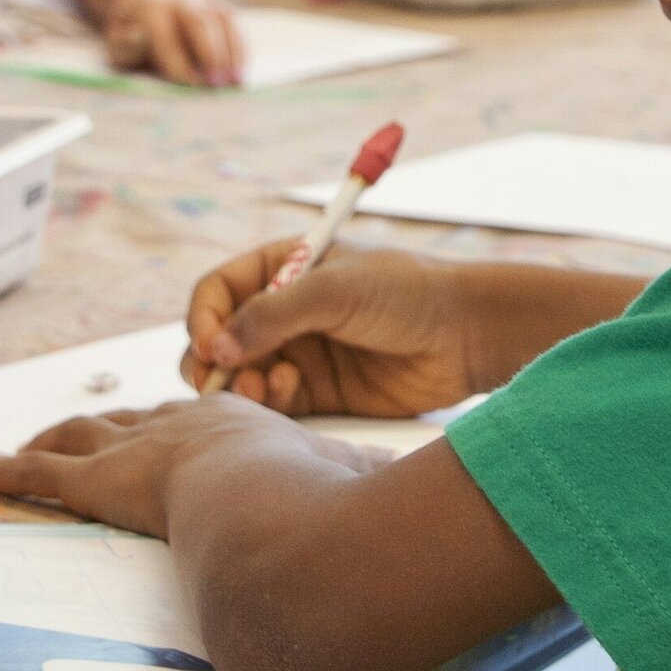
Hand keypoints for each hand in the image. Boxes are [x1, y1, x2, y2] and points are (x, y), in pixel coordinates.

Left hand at [0, 396, 388, 536]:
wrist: (289, 508)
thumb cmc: (329, 506)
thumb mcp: (350, 494)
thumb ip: (363, 495)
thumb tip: (404, 514)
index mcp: (241, 429)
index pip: (194, 420)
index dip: (171, 423)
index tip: (159, 429)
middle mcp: (187, 426)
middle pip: (132, 417)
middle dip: (101, 423)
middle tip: (74, 428)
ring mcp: (144, 449)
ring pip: (80, 438)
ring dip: (46, 444)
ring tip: (14, 454)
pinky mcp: (109, 483)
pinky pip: (46, 475)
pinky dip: (10, 476)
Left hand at [106, 0, 243, 86]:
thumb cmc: (135, 28)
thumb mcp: (118, 38)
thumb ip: (125, 46)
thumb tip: (139, 39)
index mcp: (150, 11)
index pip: (166, 38)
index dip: (178, 61)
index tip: (189, 85)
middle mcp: (181, 4)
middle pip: (200, 24)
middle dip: (209, 53)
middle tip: (215, 84)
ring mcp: (205, 3)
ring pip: (223, 23)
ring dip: (232, 53)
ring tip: (236, 82)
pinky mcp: (221, 9)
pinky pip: (235, 27)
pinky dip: (241, 51)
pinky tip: (242, 75)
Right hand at [184, 241, 479, 417]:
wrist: (467, 335)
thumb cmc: (406, 293)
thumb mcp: (334, 290)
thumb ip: (271, 315)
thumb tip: (213, 347)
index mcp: (285, 268)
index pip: (219, 291)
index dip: (203, 317)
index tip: (207, 344)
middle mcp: (285, 311)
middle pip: (220, 338)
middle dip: (211, 360)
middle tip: (218, 379)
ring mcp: (301, 352)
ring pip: (241, 375)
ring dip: (239, 383)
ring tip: (263, 386)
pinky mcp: (319, 393)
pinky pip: (273, 402)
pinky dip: (267, 401)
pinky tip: (285, 391)